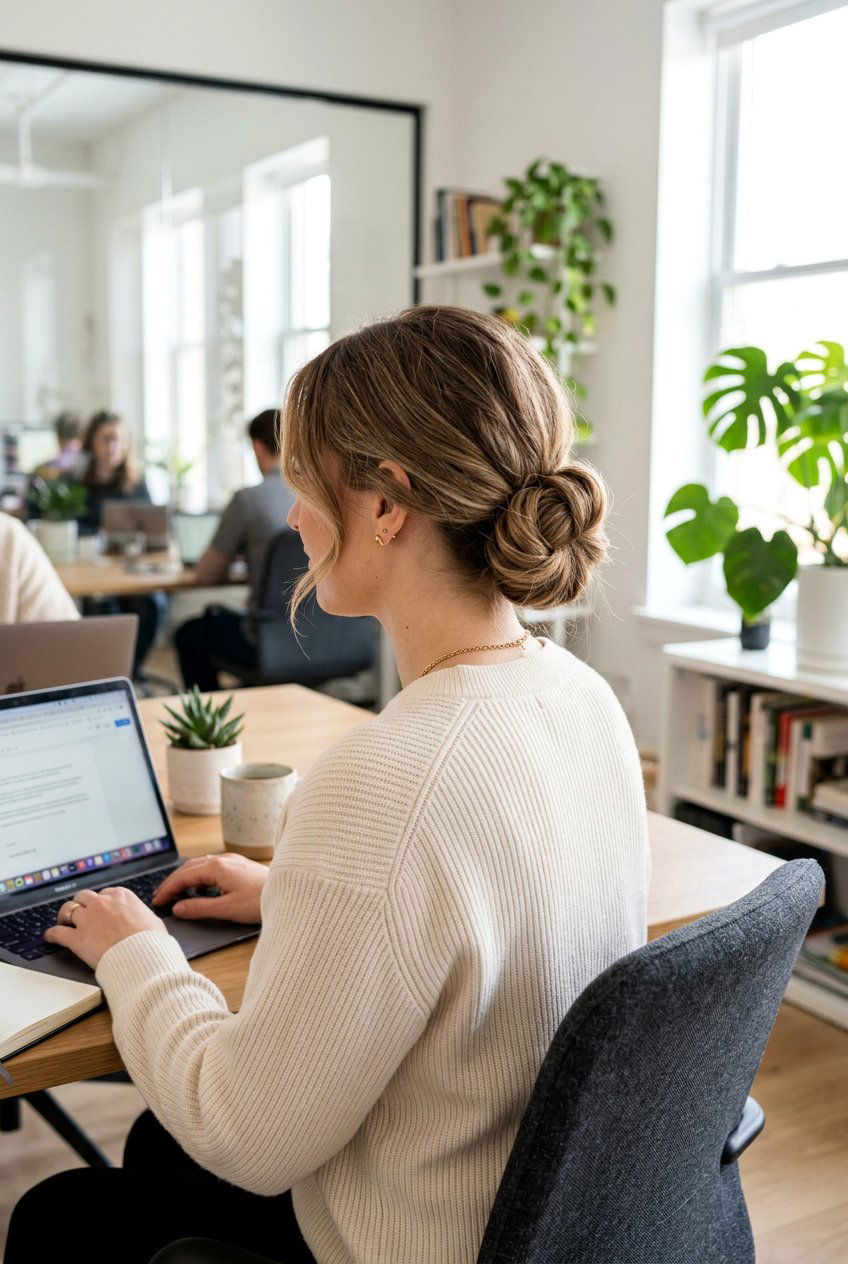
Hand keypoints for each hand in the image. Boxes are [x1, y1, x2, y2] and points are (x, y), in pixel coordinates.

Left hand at [45, 888, 166, 970]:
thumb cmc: (152, 941)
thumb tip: (143, 919)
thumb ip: (142, 915)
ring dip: (65, 915)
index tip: (102, 909)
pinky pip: (58, 933)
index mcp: (121, 896)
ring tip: (63, 921)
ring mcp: (87, 920)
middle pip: (84, 896)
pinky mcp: (77, 938)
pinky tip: (51, 936)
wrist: (142, 957)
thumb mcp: (153, 920)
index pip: (106, 893)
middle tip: (82, 913)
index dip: (103, 902)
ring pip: (68, 909)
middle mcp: (102, 903)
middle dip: (82, 904)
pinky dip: (52, 934)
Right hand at [152, 853, 266, 924]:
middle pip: (189, 868)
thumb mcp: (227, 908)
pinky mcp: (239, 865)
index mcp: (217, 867)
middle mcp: (223, 859)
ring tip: (175, 891)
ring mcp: (232, 861)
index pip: (184, 877)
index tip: (157, 901)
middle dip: (173, 881)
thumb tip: (178, 908)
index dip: (168, 889)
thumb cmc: (259, 901)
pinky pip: (211, 866)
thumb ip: (199, 908)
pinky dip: (198, 876)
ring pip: (200, 865)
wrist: (289, 892)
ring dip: (185, 877)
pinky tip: (199, 886)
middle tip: (160, 896)